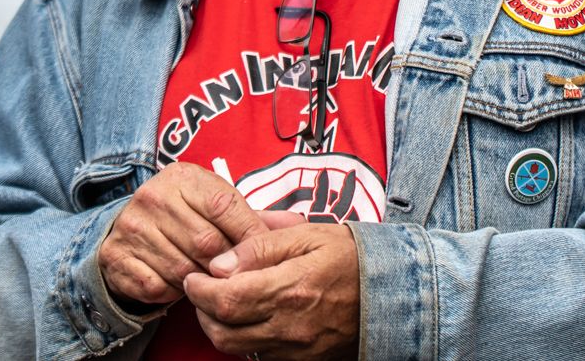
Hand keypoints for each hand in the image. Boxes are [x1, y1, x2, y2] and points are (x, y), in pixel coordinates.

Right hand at [98, 163, 266, 311]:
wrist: (130, 229)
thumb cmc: (185, 217)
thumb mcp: (212, 204)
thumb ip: (251, 217)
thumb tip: (298, 225)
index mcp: (182, 177)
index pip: (225, 206)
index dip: (249, 235)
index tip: (262, 255)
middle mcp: (153, 196)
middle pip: (206, 243)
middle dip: (226, 266)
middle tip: (234, 276)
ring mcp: (131, 226)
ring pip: (184, 270)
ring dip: (200, 283)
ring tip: (205, 279)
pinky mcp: (116, 256)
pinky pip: (157, 288)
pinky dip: (172, 294)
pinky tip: (177, 284)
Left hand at [182, 222, 360, 358]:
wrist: (390, 292)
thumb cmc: (348, 256)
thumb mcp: (305, 234)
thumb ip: (258, 247)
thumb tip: (219, 264)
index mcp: (289, 289)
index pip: (225, 299)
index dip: (199, 289)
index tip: (194, 275)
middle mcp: (290, 326)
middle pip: (223, 331)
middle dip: (202, 309)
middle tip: (200, 288)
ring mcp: (296, 348)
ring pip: (236, 348)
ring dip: (218, 326)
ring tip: (220, 301)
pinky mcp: (302, 360)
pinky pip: (259, 355)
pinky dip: (243, 338)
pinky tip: (248, 316)